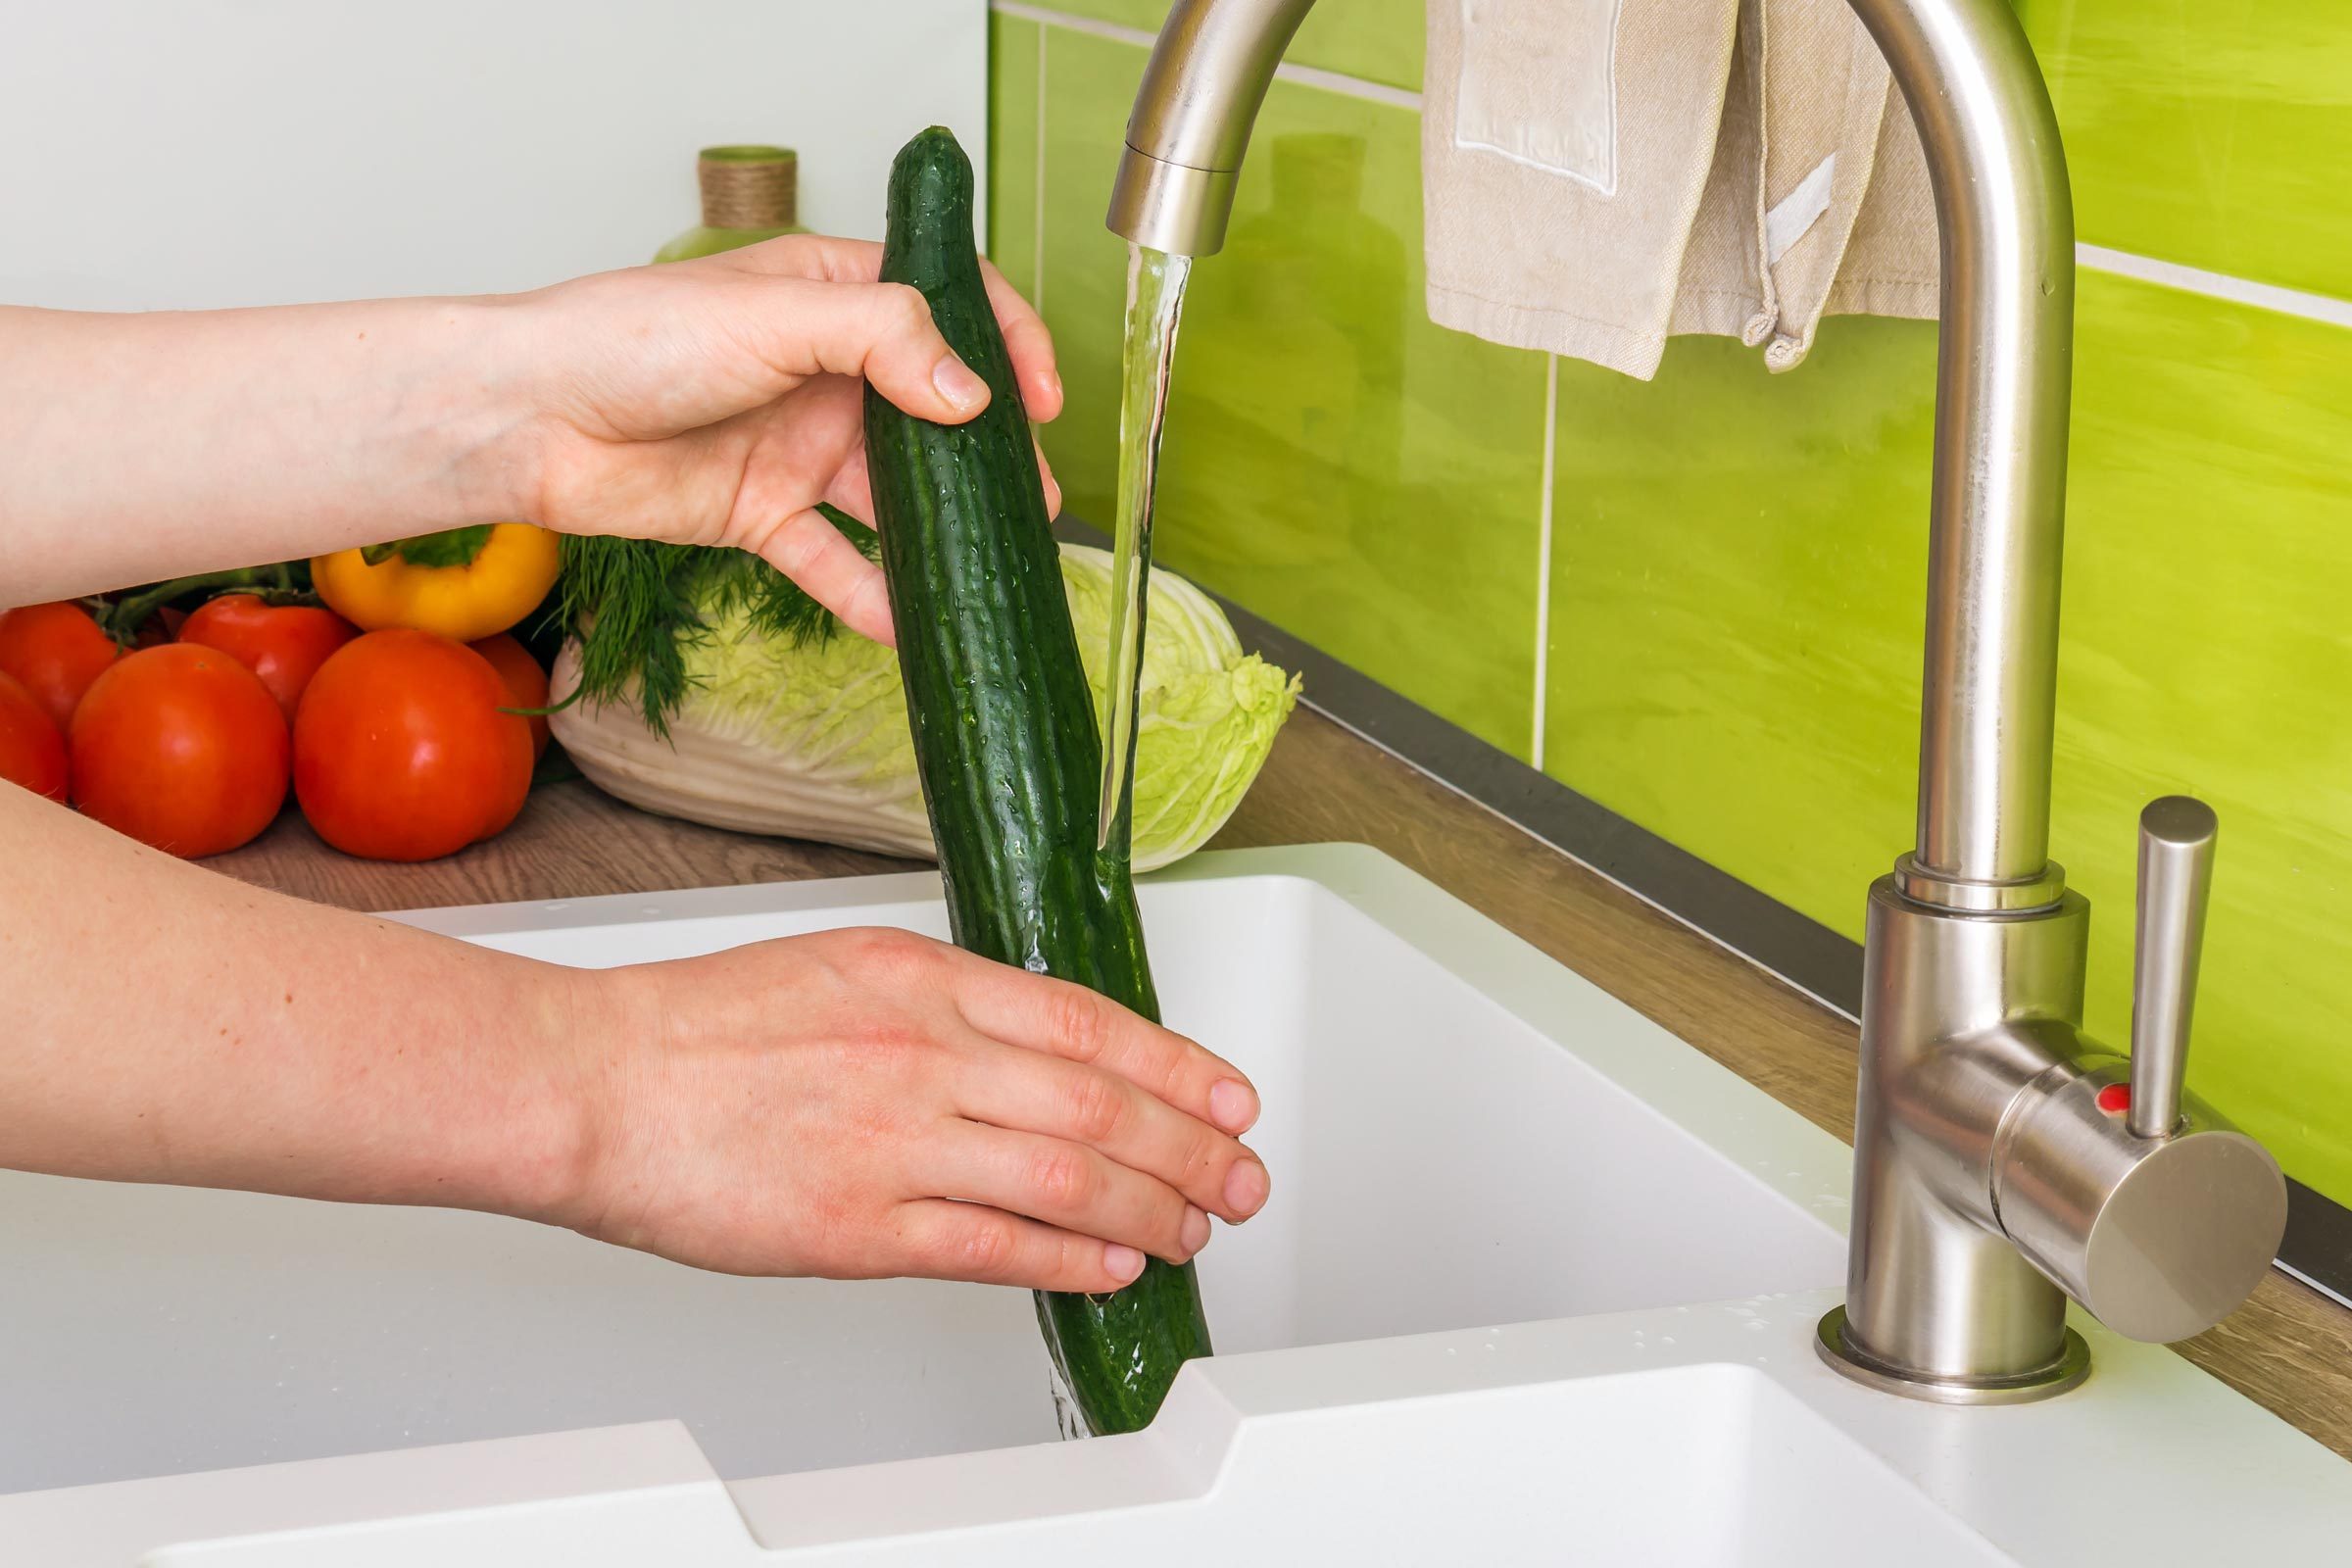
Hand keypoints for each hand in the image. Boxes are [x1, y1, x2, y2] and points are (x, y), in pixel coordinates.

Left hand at [515, 235, 1064, 643]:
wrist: (530, 419)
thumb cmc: (628, 337)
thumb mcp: (772, 315)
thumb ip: (883, 341)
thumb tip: (972, 395)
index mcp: (831, 295)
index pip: (949, 306)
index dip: (1007, 345)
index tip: (1040, 400)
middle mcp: (825, 370)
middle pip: (936, 412)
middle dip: (990, 457)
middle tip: (1034, 501)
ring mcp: (797, 445)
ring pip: (893, 496)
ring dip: (942, 531)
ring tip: (990, 565)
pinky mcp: (763, 515)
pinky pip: (834, 561)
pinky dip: (871, 596)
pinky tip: (908, 626)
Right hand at [560, 928, 1270, 1292]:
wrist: (593, 1083)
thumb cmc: (699, 1026)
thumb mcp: (843, 966)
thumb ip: (946, 1003)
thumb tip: (1043, 1047)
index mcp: (921, 978)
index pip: (1089, 1022)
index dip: (1178, 1068)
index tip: (1229, 1098)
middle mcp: (921, 1053)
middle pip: (1098, 1102)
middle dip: (1189, 1147)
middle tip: (1239, 1178)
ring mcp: (893, 1142)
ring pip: (1063, 1176)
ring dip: (1148, 1208)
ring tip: (1193, 1228)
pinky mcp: (856, 1227)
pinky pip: (991, 1246)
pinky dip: (1067, 1259)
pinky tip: (1112, 1267)